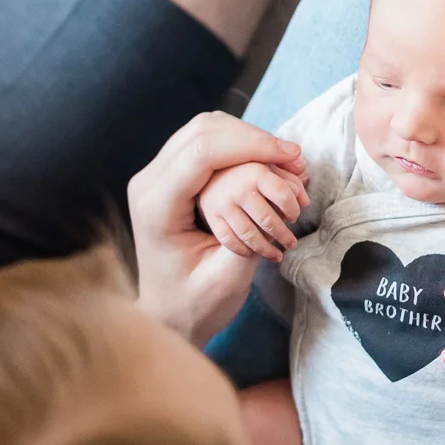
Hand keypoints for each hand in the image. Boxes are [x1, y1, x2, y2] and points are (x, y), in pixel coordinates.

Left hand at [128, 113, 307, 344]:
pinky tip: (267, 159)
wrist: (166, 315)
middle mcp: (148, 183)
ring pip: (204, 129)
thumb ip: (248, 237)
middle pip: (202, 131)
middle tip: (295, 157)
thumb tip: (275, 192)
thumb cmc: (194, 306)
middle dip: (254, 137)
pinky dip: (238, 144)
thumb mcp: (225, 281)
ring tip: (287, 158)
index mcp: (156, 207)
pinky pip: (204, 142)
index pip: (201, 153)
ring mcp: (155, 176)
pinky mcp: (168, 176)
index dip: (251, 146)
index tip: (291, 157)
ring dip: (248, 136)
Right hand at [199, 160, 308, 261]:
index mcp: (257, 171)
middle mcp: (239, 188)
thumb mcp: (271, 165)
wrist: (210, 170)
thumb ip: (292, 178)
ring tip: (278, 255)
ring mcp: (223, 204)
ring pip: (249, 235)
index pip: (284, 195)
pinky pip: (229, 241)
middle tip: (291, 243)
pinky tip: (254, 253)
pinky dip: (244, 251)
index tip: (294, 217)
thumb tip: (305, 201)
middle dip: (284, 236)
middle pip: (268, 220)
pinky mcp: (211, 217)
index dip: (294, 210)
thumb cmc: (249, 170)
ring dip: (267, 250)